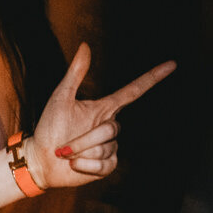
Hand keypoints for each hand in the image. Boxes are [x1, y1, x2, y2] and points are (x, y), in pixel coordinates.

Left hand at [23, 43, 174, 190]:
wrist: (41, 161)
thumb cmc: (48, 128)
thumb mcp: (61, 98)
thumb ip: (75, 74)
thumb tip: (85, 45)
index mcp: (103, 108)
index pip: (133, 91)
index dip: (152, 78)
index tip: (171, 65)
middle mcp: (109, 126)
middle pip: (112, 129)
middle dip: (86, 139)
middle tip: (65, 146)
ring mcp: (110, 148)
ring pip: (106, 148)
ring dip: (83, 152)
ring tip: (67, 154)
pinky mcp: (107, 166)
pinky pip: (104, 165)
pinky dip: (86, 166)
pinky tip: (75, 166)